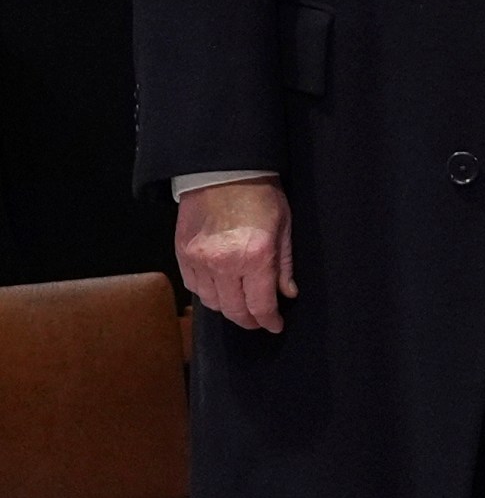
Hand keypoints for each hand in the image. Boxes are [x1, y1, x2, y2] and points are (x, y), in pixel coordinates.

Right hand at [175, 178, 294, 332]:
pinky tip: (220, 289)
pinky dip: (208, 293)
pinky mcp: (183, 254)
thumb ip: (285, 264)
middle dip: (249, 320)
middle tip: (259, 320)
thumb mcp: (284, 226)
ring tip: (241, 304)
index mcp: (255, 255)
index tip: (275, 326)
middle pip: (234, 310)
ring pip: (212, 302)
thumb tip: (288, 294)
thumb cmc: (260, 194)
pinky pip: (194, 287)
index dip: (269, 321)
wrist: (223, 171)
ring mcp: (200, 260)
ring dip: (228, 308)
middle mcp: (224, 263)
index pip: (260, 304)